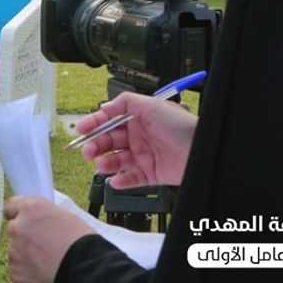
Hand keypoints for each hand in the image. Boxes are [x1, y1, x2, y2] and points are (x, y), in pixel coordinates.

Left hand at [4, 197, 94, 282]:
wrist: (83, 270)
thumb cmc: (80, 243)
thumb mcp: (65, 216)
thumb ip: (45, 217)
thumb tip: (40, 222)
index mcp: (30, 209)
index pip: (12, 206)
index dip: (18, 214)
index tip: (23, 220)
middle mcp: (18, 227)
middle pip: (15, 230)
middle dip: (25, 237)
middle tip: (42, 246)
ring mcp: (14, 251)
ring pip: (16, 251)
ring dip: (26, 255)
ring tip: (47, 263)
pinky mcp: (16, 272)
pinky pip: (18, 270)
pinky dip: (28, 273)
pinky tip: (44, 274)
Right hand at [76, 92, 197, 189]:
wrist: (201, 150)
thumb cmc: (182, 125)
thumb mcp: (151, 104)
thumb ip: (124, 102)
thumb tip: (104, 107)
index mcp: (137, 118)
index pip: (109, 120)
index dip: (94, 124)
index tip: (81, 129)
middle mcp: (138, 137)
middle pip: (109, 141)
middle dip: (96, 145)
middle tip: (88, 150)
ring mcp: (143, 156)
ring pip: (116, 160)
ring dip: (106, 162)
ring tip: (102, 165)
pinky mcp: (150, 174)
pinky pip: (131, 179)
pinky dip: (121, 180)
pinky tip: (116, 179)